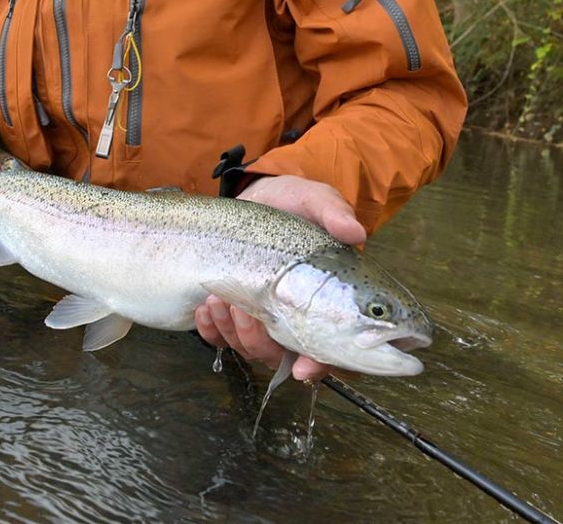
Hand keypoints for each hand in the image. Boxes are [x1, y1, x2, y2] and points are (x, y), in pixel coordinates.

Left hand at [194, 174, 366, 380]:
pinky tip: (207, 305)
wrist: (258, 196)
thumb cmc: (294, 204)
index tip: (302, 366)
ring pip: (247, 348)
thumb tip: (355, 232)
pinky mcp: (231, 313)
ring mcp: (261, 319)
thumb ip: (334, 214)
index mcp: (324, 303)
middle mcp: (294, 318)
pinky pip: (218, 338)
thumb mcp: (315, 201)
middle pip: (279, 356)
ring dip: (231, 330)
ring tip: (219, 297)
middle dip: (258, 340)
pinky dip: (211, 328)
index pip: (327, 350)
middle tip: (245, 309)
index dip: (318, 364)